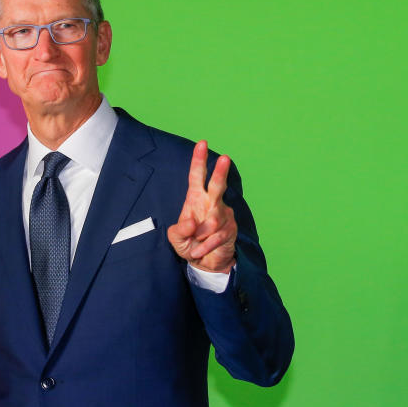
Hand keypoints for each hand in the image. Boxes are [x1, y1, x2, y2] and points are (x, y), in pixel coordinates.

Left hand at [166, 140, 236, 272]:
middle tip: (225, 157)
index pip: (196, 177)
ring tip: (196, 243)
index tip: (202, 144)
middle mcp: (211, 203)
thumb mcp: (176, 239)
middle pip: (217, 185)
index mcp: (195, 199)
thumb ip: (179, 231)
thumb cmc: (189, 244)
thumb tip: (192, 221)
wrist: (205, 262)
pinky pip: (216, 237)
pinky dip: (206, 246)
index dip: (198, 160)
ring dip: (200, 237)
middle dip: (221, 172)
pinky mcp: (231, 228)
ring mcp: (223, 215)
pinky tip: (202, 250)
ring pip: (212, 222)